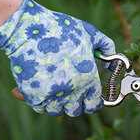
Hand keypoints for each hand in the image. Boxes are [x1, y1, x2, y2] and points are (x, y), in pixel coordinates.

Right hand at [0, 0, 114, 115]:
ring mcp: (52, 95)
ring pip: (57, 110)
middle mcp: (72, 91)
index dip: (92, 101)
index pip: (94, 103)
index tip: (89, 96)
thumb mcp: (90, 33)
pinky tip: (41, 86)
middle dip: (75, 102)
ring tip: (55, 87)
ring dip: (57, 102)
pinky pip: (40, 107)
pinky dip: (40, 101)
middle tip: (71, 90)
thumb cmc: (60, 29)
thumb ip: (105, 46)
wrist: (28, 30)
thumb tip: (112, 62)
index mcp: (88, 78)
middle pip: (75, 110)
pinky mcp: (33, 96)